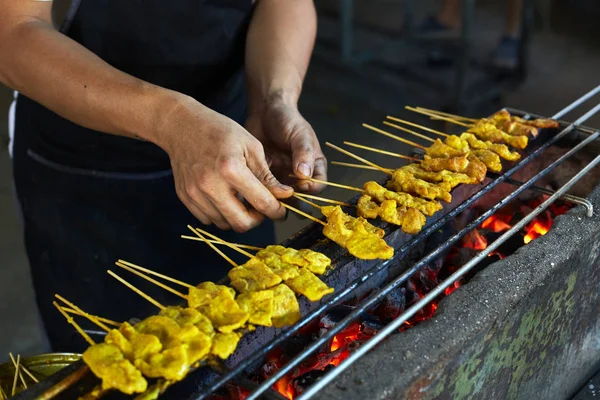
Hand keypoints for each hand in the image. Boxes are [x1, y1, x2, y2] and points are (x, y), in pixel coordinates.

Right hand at [155, 95, 292, 231]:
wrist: (182, 126)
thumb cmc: (220, 131)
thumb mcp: (251, 146)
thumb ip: (267, 175)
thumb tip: (285, 196)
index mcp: (231, 169)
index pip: (261, 203)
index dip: (276, 211)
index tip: (280, 211)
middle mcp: (211, 185)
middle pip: (241, 223)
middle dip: (257, 220)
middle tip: (261, 208)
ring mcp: (195, 193)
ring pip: (224, 224)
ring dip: (237, 217)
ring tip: (242, 200)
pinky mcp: (185, 197)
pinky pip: (208, 219)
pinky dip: (220, 214)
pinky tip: (225, 198)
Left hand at [245, 95, 326, 192]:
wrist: (265, 112)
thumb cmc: (288, 120)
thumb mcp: (300, 134)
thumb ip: (303, 153)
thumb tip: (305, 176)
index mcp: (313, 166)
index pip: (318, 185)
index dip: (311, 189)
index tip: (301, 186)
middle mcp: (298, 175)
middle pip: (299, 196)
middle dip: (292, 198)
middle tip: (283, 195)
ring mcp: (281, 177)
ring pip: (281, 196)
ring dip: (275, 197)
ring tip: (267, 191)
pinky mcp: (265, 176)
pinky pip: (264, 188)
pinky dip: (260, 189)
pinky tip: (254, 185)